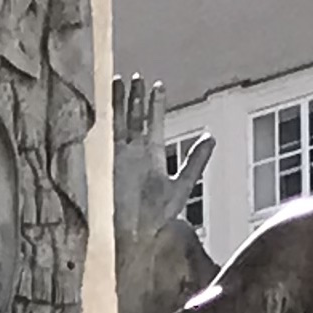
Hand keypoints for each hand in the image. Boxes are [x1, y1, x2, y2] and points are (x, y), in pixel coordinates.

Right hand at [113, 75, 212, 286]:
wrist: (132, 235)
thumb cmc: (156, 218)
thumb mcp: (181, 186)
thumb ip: (195, 162)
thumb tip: (211, 137)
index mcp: (152, 156)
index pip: (153, 124)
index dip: (155, 105)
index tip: (157, 85)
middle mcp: (134, 154)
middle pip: (133, 119)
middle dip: (135, 98)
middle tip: (137, 77)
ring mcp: (117, 158)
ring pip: (118, 124)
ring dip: (118, 104)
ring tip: (118, 81)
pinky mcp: (104, 164)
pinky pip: (103, 137)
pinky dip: (102, 121)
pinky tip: (101, 104)